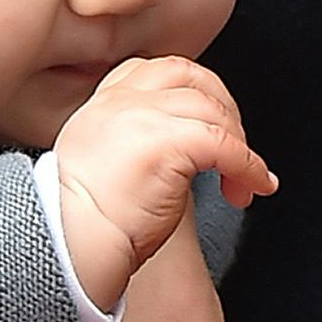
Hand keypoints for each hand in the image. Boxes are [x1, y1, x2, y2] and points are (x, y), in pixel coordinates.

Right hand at [52, 57, 276, 314]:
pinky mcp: (164, 143)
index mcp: (99, 107)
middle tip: (237, 153)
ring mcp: (140, 117)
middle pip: (189, 77)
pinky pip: (224, 144)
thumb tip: (191, 151)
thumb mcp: (106, 168)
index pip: (153, 71)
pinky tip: (251, 186)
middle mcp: (117, 104)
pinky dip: (248, 165)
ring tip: (244, 183)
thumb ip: (140, 144)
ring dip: (241, 145)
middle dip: (224, 109)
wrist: (70, 250)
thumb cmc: (86, 230)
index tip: (210, 122)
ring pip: (212, 109)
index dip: (192, 90)